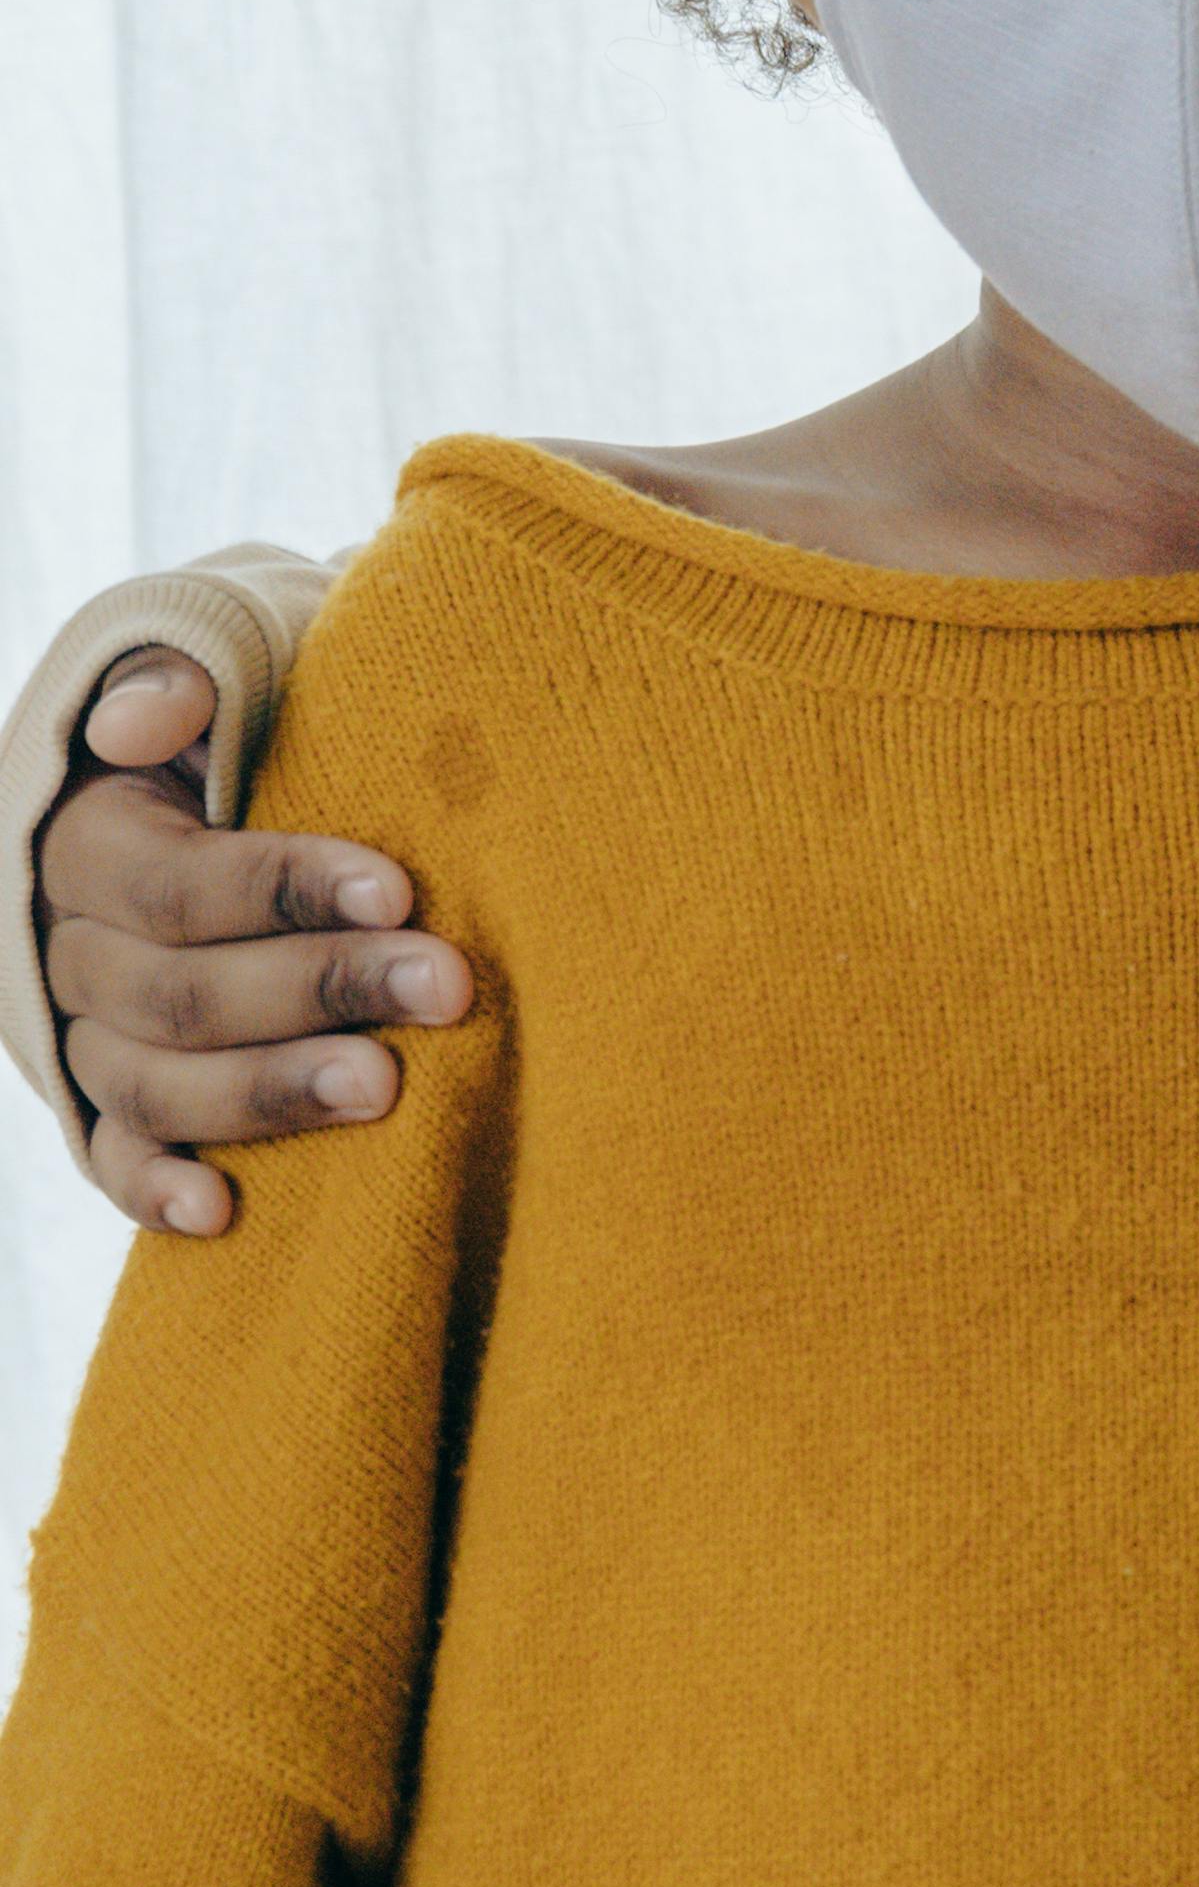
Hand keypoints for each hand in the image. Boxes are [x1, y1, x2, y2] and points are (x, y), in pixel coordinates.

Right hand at [38, 655, 473, 1235]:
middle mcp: (65, 949)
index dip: (285, 887)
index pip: (176, 884)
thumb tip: (146, 719)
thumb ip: (182, 684)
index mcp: (83, 841)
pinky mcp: (104, 1104)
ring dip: (272, 1094)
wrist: (204, 792)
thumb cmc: (234, 730)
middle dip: (321, 988)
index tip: (401, 887)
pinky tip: (226, 1211)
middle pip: (182, 992)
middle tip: (445, 987)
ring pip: (155, 1085)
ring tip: (388, 1089)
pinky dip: (159, 1190)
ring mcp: (82, 1037)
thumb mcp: (215, 675)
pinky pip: (112, 1159)